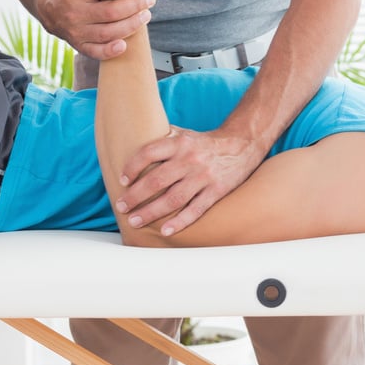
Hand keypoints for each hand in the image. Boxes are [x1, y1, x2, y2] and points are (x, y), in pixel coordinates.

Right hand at [35, 0, 155, 59]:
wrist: (48, 9)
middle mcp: (73, 12)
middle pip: (108, 11)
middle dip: (133, 5)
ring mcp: (75, 31)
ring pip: (107, 33)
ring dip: (130, 25)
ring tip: (146, 14)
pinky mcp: (78, 45)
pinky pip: (96, 52)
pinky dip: (110, 50)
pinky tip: (124, 44)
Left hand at [114, 126, 265, 235]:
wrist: (241, 144)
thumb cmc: (204, 142)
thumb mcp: (184, 134)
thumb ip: (162, 139)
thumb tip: (132, 142)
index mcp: (179, 143)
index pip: (148, 153)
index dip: (132, 167)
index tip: (122, 180)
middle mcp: (190, 159)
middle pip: (157, 180)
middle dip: (135, 195)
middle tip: (122, 206)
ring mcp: (204, 176)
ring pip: (173, 198)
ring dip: (151, 212)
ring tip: (135, 221)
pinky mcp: (216, 191)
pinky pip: (196, 209)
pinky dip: (180, 221)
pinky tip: (166, 230)